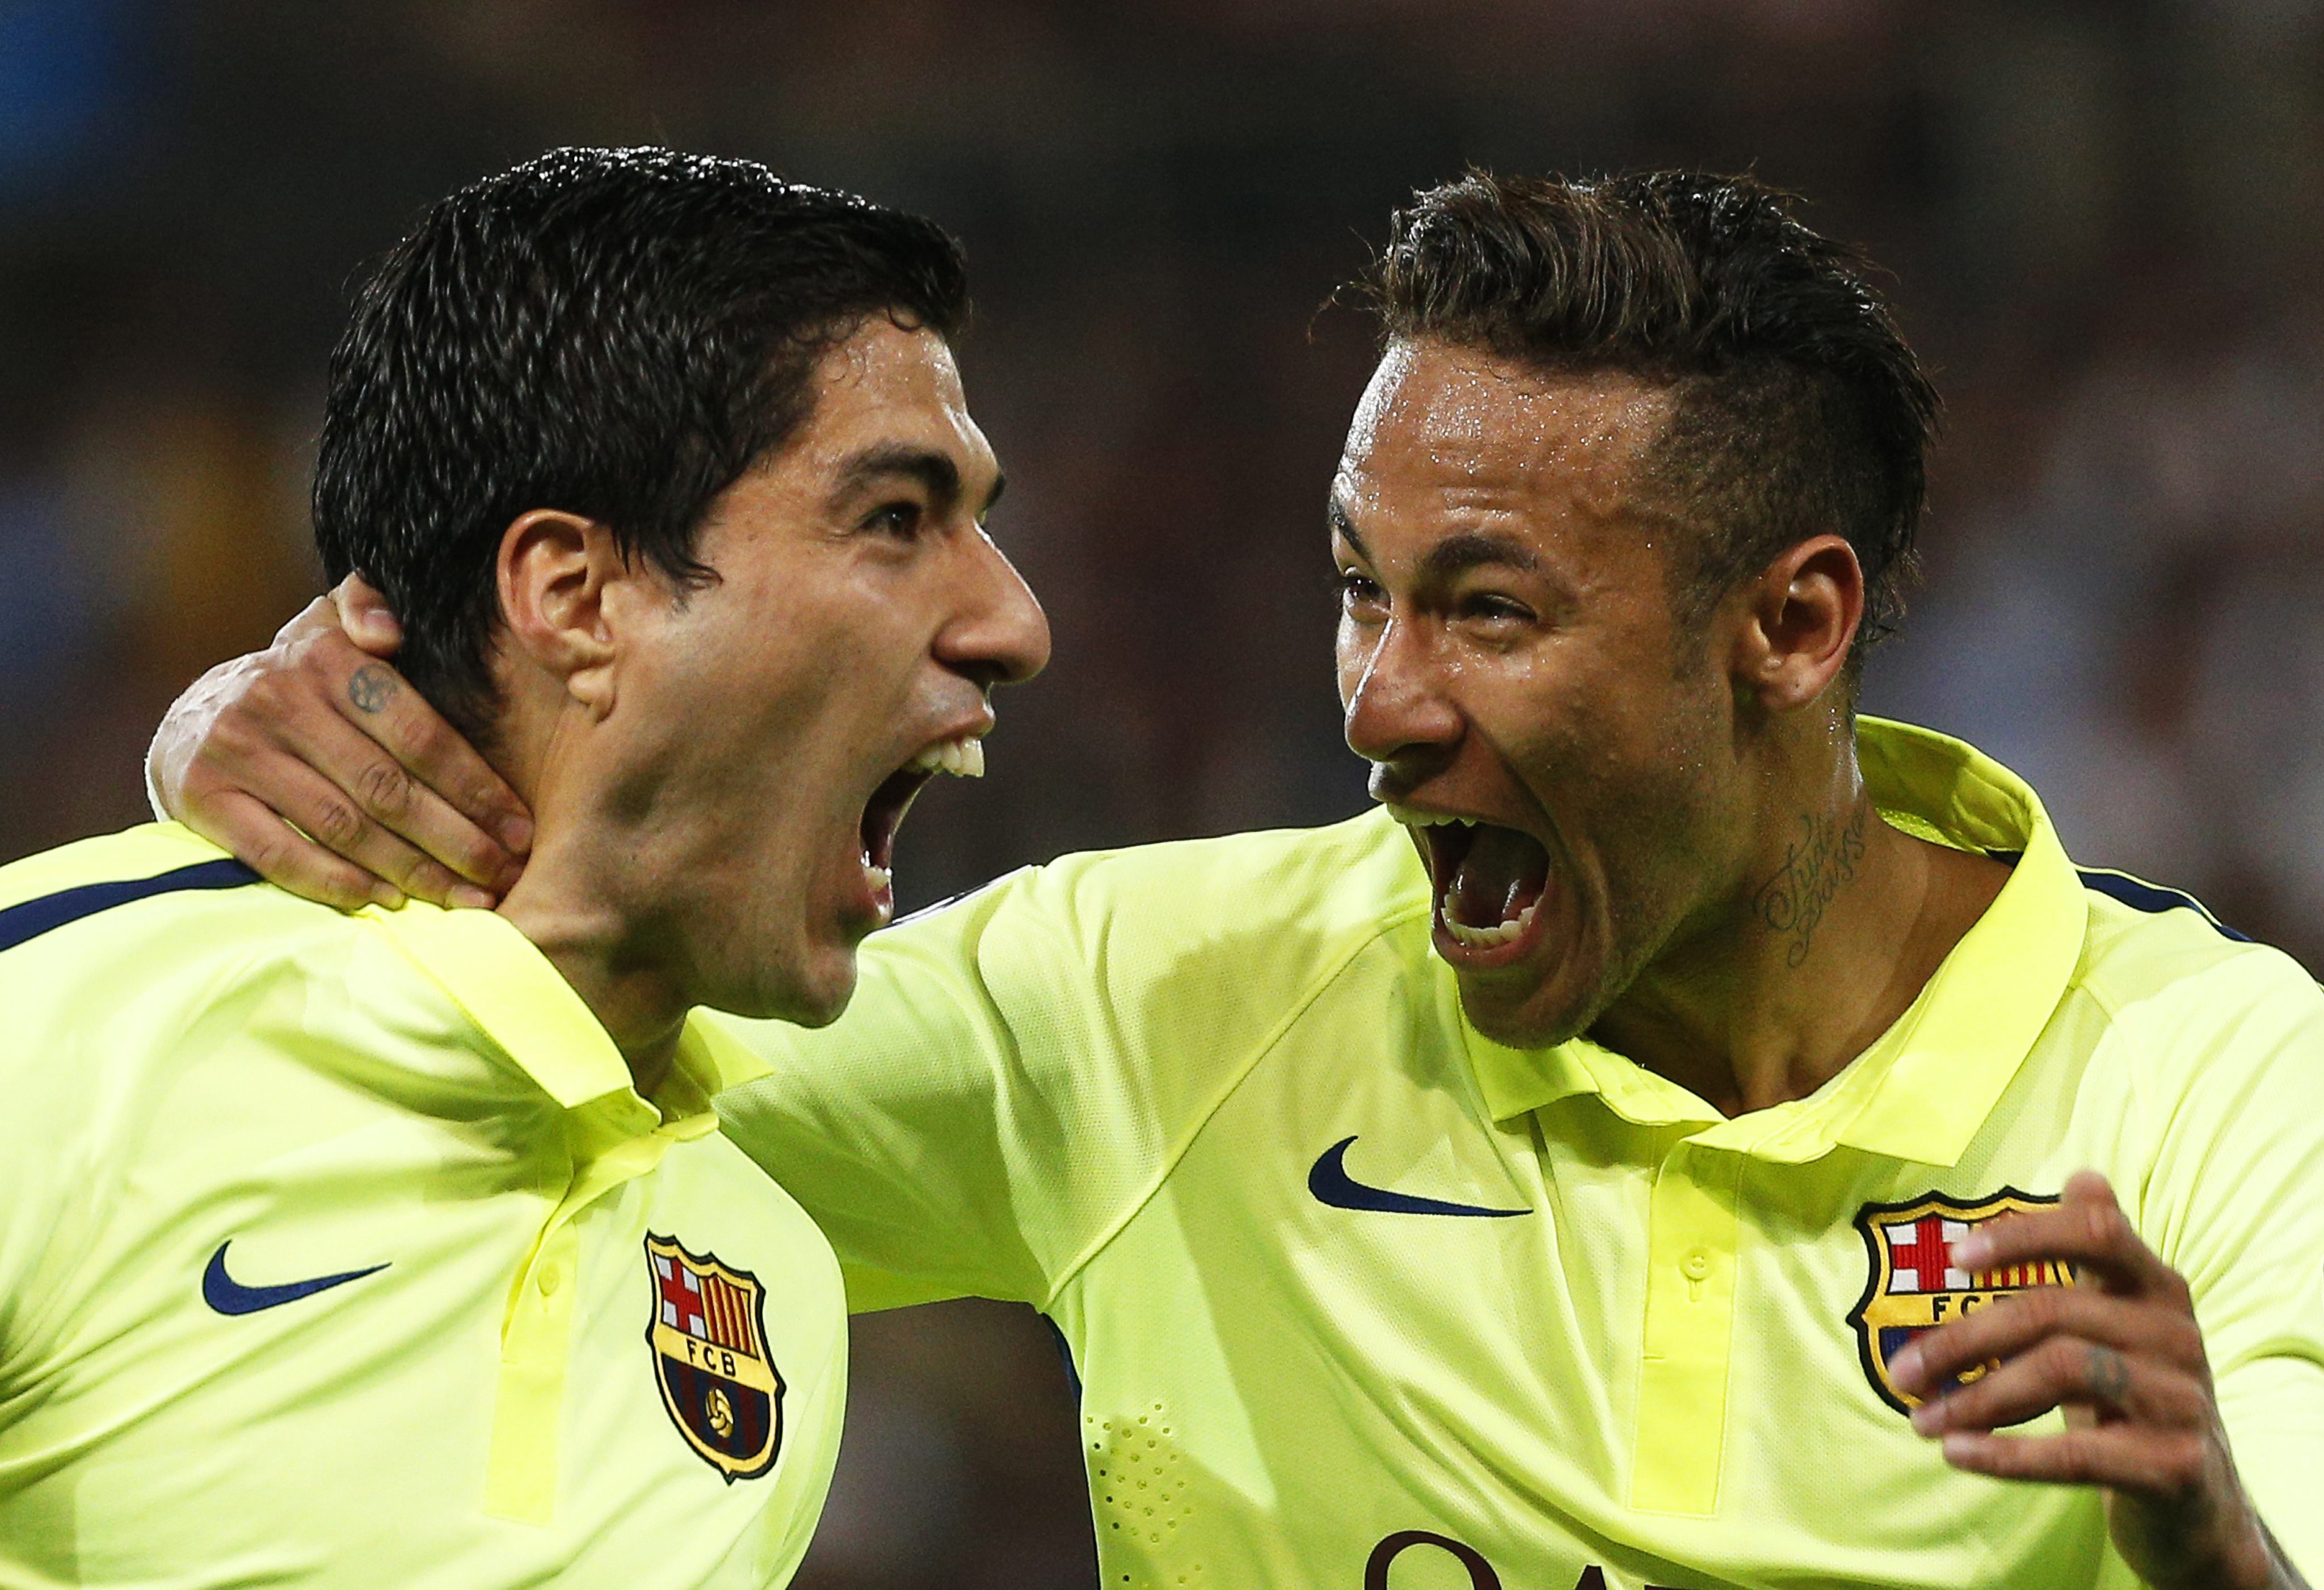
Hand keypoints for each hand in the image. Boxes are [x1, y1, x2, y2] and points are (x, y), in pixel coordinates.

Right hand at [148, 574, 532, 910]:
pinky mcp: (203, 798)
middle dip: (457, 839)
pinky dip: (337, 883)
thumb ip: (367, 607)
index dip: (476, 787)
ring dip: (412, 871)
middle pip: (388, 787)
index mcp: (324, 658)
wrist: (190, 717)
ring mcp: (238, 752)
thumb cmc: (295, 681)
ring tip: (465, 899)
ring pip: (343, 827)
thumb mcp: (329, 627)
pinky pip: (281, 853)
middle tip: (504, 875)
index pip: (418, 733)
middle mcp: (278, 700)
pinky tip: (387, 901)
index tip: (520, 828)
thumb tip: (389, 631)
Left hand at [1889, 1172, 2303, 1589]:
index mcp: (2158, 1287)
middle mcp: (2176, 1334)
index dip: (2025, 1237)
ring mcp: (2181, 1399)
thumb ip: (2097, 1255)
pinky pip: (2075, 1453)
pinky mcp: (2176, 1464)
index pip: (2097, 1232)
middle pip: (2051, 1312)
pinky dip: (2005, 1454)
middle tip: (1903, 1371)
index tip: (1956, 1257)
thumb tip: (2083, 1175)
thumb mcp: (2122, 1321)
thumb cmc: (2138, 1395)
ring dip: (1975, 1396)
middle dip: (1963, 1340)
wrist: (2202, 1501)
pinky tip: (1956, 1452)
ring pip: (2059, 1372)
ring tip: (1921, 1419)